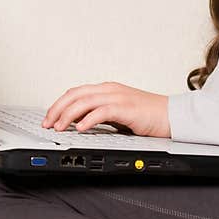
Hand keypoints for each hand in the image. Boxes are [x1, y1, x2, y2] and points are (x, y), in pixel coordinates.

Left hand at [41, 82, 170, 138]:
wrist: (171, 115)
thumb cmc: (148, 116)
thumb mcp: (118, 114)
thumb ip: (99, 114)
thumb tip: (78, 122)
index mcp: (107, 89)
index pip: (75, 92)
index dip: (59, 104)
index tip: (48, 118)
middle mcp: (110, 90)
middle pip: (75, 94)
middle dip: (57, 109)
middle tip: (47, 123)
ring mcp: (118, 97)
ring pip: (84, 101)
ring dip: (68, 115)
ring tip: (58, 127)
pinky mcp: (126, 108)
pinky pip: (102, 111)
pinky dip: (88, 119)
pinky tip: (79, 129)